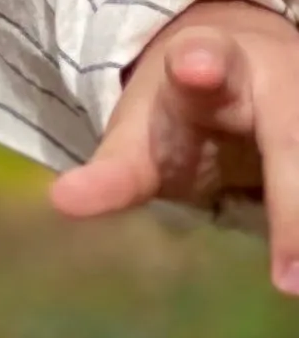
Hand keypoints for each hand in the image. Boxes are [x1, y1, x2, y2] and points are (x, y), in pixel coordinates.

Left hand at [51, 0, 298, 292]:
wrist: (231, 65)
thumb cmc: (183, 113)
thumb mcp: (143, 135)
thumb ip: (113, 172)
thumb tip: (62, 201)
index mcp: (209, 62)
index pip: (205, 57)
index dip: (202, 65)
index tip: (194, 67)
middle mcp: (276, 74)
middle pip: (291, 136)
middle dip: (292, 208)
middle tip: (288, 280)